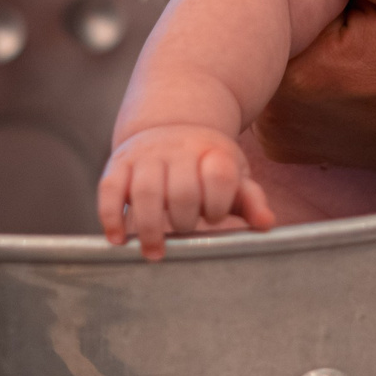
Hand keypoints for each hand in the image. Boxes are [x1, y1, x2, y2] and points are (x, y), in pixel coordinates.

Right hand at [98, 123, 275, 258]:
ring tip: (155, 253)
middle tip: (186, 231)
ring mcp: (145, 156)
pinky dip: (111, 217)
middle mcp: (177, 150)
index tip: (215, 216)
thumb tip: (266, 224)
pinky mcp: (118, 165)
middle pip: (182, 190)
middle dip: (185, 219)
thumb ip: (250, 199)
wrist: (171, 123)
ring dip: (150, 227)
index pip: (220, 176)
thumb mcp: (233, 174)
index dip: (219, 203)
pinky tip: (118, 240)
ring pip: (145, 190)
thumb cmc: (207, 162)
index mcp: (211, 150)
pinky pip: (109, 190)